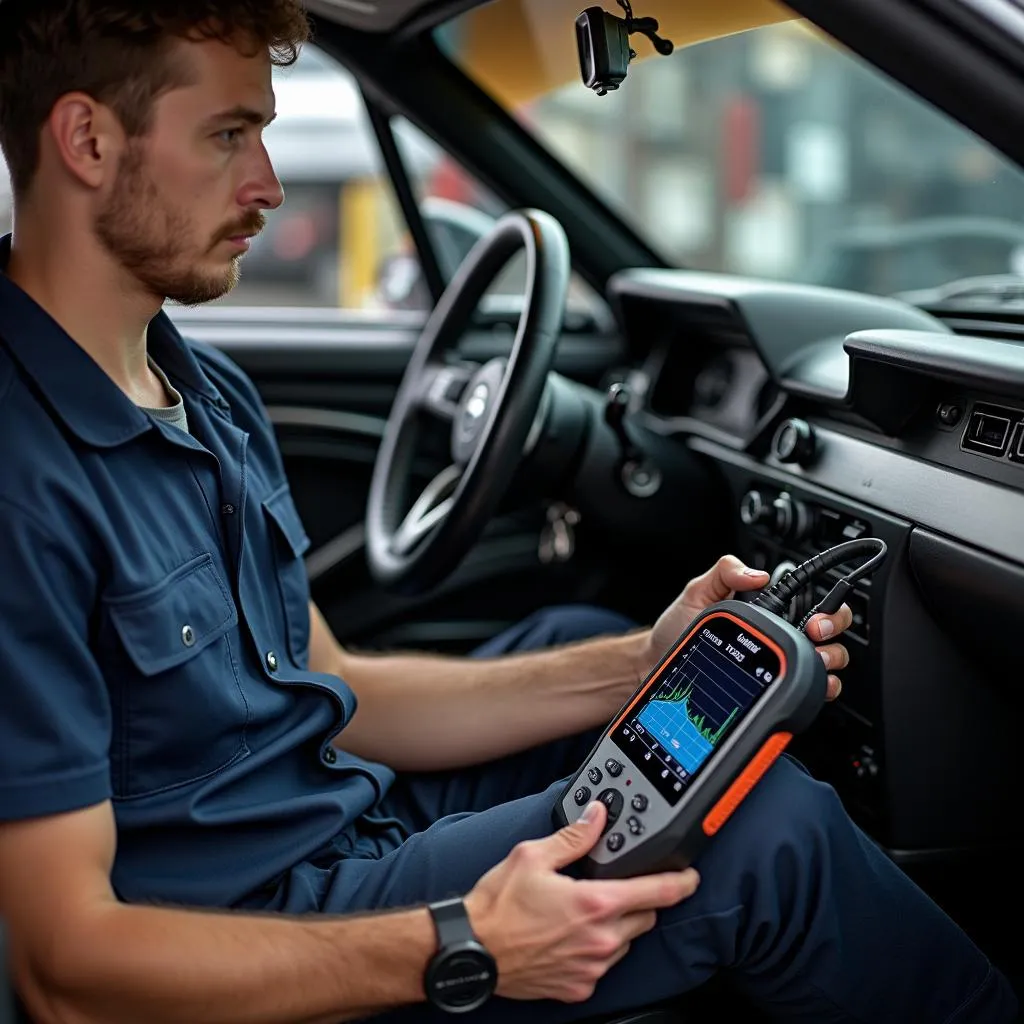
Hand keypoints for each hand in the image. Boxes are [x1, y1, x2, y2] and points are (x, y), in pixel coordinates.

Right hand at [465, 801, 698, 1002]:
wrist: (471, 951)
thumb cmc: (497, 905)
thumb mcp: (533, 856)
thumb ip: (573, 837)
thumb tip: (597, 818)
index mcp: (595, 904)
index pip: (656, 892)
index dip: (680, 883)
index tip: (691, 877)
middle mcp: (600, 939)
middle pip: (645, 917)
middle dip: (640, 900)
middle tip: (616, 887)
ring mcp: (591, 968)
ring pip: (625, 943)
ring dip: (618, 926)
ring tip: (585, 912)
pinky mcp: (579, 988)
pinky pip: (603, 965)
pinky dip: (597, 950)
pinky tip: (572, 937)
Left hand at [643, 554, 852, 700]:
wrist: (656, 664)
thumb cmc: (677, 628)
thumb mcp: (697, 591)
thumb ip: (725, 572)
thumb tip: (757, 574)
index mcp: (769, 611)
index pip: (814, 602)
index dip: (828, 607)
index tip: (815, 616)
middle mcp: (780, 637)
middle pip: (831, 632)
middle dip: (833, 631)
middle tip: (814, 634)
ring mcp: (779, 665)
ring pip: (827, 663)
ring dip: (830, 661)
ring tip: (814, 661)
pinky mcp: (773, 689)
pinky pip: (810, 692)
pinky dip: (821, 691)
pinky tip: (812, 687)